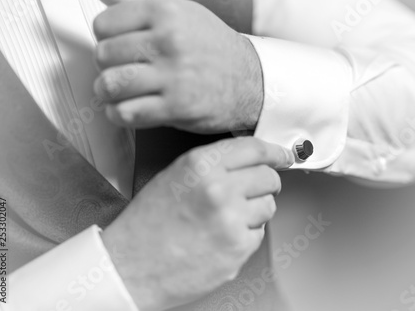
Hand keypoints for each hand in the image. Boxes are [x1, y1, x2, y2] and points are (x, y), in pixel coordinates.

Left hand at [89, 0, 263, 133]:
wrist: (250, 80)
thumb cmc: (210, 46)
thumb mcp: (177, 12)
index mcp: (166, 11)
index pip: (103, 24)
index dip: (106, 39)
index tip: (120, 47)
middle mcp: (170, 40)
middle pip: (103, 55)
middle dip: (108, 67)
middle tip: (123, 70)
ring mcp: (175, 76)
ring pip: (110, 85)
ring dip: (109, 93)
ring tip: (121, 91)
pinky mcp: (178, 107)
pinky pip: (126, 113)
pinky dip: (120, 114)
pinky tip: (130, 108)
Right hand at [101, 137, 293, 309]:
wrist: (130, 267)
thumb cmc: (147, 225)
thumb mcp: (175, 177)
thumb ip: (213, 165)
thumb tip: (249, 162)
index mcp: (200, 165)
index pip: (254, 148)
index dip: (275, 152)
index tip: (284, 156)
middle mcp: (218, 188)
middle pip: (269, 177)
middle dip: (264, 184)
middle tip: (250, 193)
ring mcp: (231, 220)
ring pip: (269, 205)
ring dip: (255, 211)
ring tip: (225, 219)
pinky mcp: (237, 248)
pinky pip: (258, 233)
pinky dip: (246, 235)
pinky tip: (221, 238)